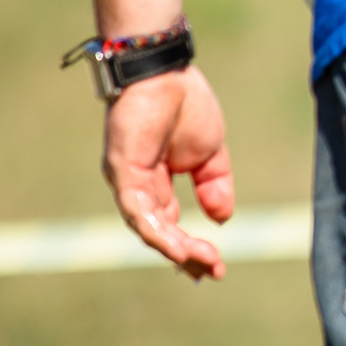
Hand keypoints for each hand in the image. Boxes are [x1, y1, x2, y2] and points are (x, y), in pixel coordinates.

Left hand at [102, 66, 233, 280]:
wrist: (165, 72)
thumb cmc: (184, 104)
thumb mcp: (209, 154)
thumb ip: (215, 186)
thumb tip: (222, 221)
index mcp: (158, 183)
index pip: (170, 225)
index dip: (192, 248)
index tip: (217, 266)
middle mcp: (138, 188)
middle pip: (159, 233)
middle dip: (186, 257)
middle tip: (212, 273)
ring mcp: (129, 182)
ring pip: (149, 228)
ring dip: (176, 250)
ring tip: (204, 263)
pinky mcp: (123, 173)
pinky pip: (138, 211)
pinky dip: (159, 231)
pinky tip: (180, 246)